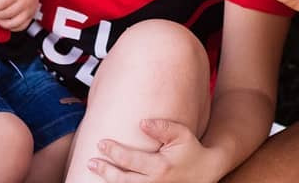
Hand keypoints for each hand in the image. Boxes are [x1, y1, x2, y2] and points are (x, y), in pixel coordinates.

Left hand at [89, 119, 216, 182]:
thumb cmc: (191, 149)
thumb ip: (162, 127)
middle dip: (105, 171)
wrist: (207, 171)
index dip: (114, 152)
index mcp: (160, 167)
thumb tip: (141, 122)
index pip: (130, 160)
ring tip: (95, 172)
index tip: (101, 143)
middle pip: (123, 180)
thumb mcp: (181, 134)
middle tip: (90, 162)